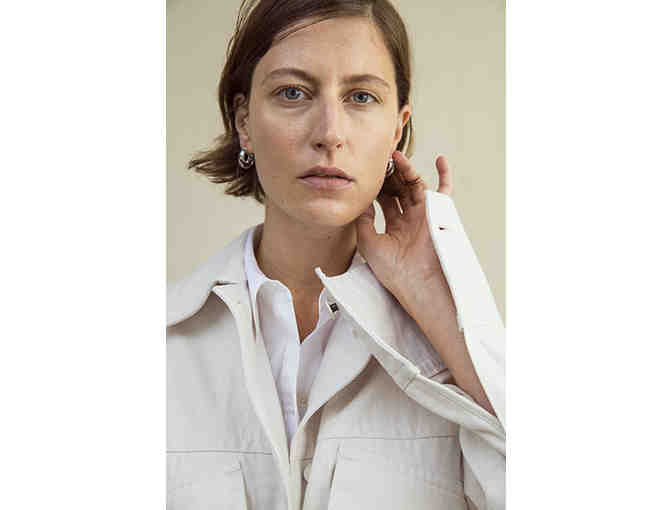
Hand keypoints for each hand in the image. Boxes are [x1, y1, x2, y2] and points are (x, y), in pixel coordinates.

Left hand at [355, 150, 453, 298]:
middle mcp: (411, 220)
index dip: (377, 185)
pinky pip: (445, 192)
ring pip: (416, 186)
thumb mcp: (369, 243)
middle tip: (381, 159)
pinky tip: (440, 159)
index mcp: (395, 228)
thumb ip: (363, 220)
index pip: (385, 199)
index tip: (367, 172)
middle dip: (390, 174)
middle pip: (400, 189)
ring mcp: (426, 216)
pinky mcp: (439, 215)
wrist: (416, 282)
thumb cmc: (393, 270)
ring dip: (406, 170)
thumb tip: (360, 201)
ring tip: (395, 156)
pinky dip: (445, 176)